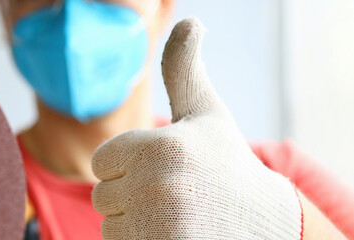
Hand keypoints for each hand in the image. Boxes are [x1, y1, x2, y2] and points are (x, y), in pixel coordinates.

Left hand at [91, 18, 301, 238]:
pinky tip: (173, 235)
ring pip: (110, 225)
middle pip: (102, 196)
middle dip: (130, 196)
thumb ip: (184, 70)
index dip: (127, 166)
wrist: (262, 224)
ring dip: (134, 223)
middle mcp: (157, 187)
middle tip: (174, 194)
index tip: (163, 168)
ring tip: (175, 216)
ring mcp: (159, 227)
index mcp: (161, 148)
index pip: (102, 162)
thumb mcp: (206, 114)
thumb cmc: (226, 165)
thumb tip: (190, 22)